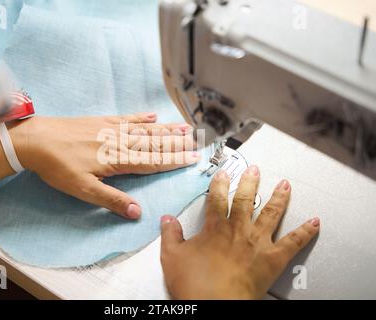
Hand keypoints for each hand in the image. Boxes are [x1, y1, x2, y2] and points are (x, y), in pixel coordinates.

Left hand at [10, 112, 199, 218]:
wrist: (36, 140)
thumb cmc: (57, 167)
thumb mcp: (82, 190)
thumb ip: (111, 200)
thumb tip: (136, 212)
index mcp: (117, 160)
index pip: (152, 161)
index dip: (174, 160)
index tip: (193, 158)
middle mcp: (119, 142)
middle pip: (154, 143)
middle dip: (177, 142)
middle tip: (198, 140)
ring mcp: (111, 129)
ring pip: (145, 129)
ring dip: (166, 129)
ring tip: (185, 127)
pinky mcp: (101, 121)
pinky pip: (127, 118)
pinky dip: (141, 117)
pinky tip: (153, 115)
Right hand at [160, 166, 319, 298]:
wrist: (215, 303)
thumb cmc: (195, 283)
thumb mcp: (172, 257)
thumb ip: (170, 235)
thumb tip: (167, 220)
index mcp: (216, 228)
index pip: (217, 199)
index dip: (220, 184)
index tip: (223, 174)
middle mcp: (239, 230)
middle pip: (246, 200)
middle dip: (250, 182)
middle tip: (254, 170)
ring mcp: (258, 242)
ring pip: (271, 213)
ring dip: (278, 197)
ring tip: (285, 185)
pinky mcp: (273, 259)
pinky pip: (293, 242)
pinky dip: (305, 232)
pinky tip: (314, 223)